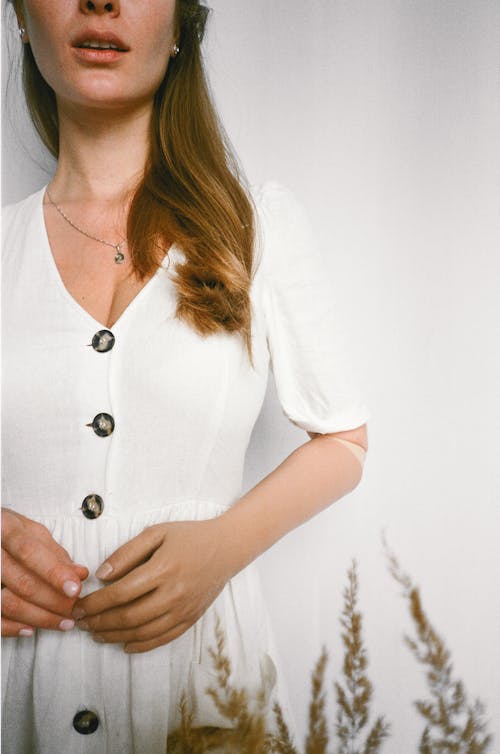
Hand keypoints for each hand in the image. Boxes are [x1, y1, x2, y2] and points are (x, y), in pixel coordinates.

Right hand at [1, 508, 88, 636]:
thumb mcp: (31, 532)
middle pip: (22, 581)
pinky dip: (11, 627)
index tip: (75, 588)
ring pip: (8, 603)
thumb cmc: (8, 532)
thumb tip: (80, 573)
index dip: (54, 572)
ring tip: (64, 622)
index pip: (30, 552)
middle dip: (53, 600)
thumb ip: (54, 552)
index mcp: (4, 527)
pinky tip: (31, 629)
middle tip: (74, 609)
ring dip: (39, 617)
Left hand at [72, 519, 231, 652]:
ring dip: (115, 636)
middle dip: (100, 622)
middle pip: (128, 616)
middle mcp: (173, 593)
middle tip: (82, 624)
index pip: (121, 593)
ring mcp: (183, 609)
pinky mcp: (190, 619)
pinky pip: (162, 638)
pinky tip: (125, 645)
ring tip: (97, 634)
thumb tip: (102, 575)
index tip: (79, 606)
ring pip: (143, 632)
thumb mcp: (157, 533)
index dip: (96, 603)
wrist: (227, 547)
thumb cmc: (189, 536)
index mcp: (162, 569)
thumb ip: (127, 552)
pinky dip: (141, 645)